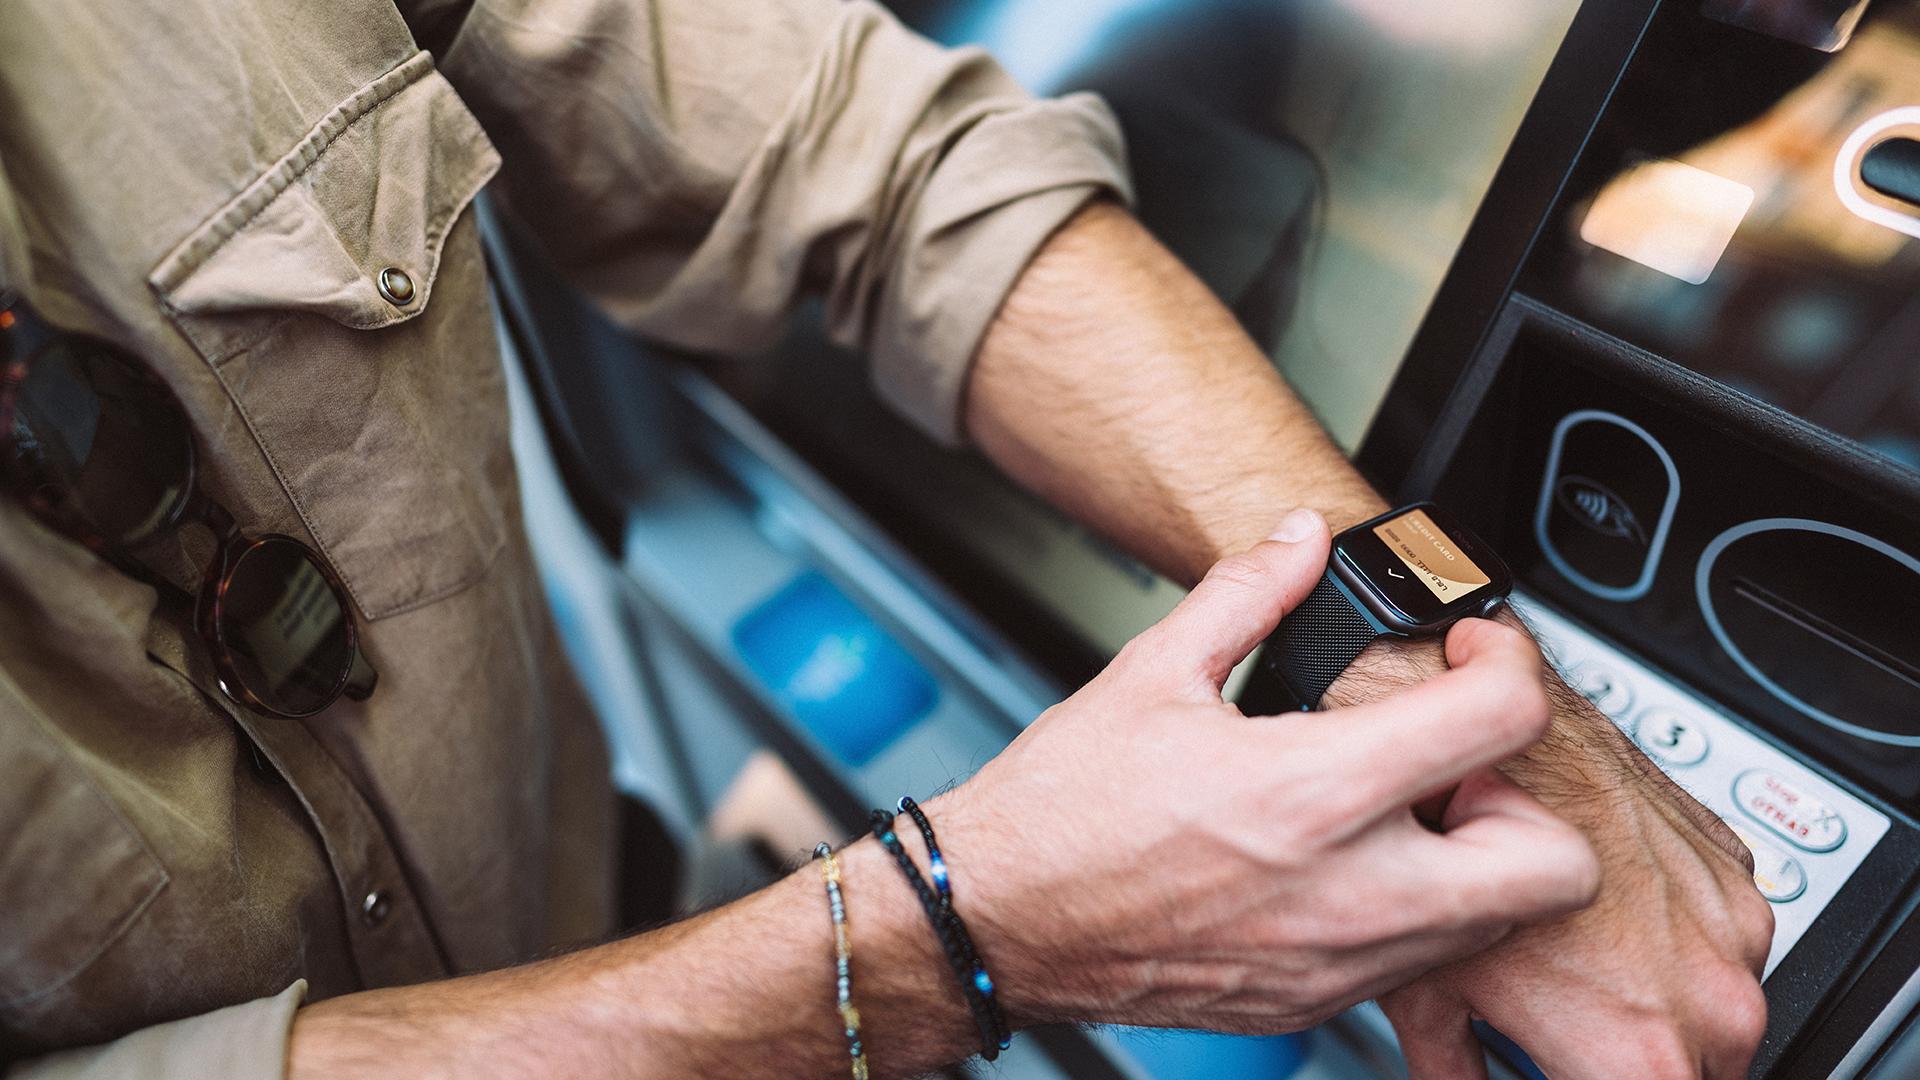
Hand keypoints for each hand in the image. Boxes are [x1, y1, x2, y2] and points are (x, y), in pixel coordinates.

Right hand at [925, 510, 1599, 1033]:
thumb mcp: (1152, 673)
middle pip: (1552, 868)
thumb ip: (1248, 595)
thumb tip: (1300, 540)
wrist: (994, 921)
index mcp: (1312, 791)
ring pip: (1496, 930)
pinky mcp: (1313, 1005)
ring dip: (1477, 862)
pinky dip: (1415, 914)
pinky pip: (1418, 967)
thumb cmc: (1059, 811)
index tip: (1474, 651)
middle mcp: (1345, 890)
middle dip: (1527, 801)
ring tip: (1397, 812)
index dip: (1509, 662)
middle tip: (1459, 761)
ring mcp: (1336, 963)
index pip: (1500, 722)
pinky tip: (1343, 866)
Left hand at [1366, 656, 1775, 1077]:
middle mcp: (1712, 998)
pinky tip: (1608, 905)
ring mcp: (1734, 929)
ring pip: (1714, 1004)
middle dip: (1631, 1053)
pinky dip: (1678, 930)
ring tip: (1583, 962)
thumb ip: (1450, 1065)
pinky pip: (1723, 928)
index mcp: (1641, 1048)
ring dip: (1663, 996)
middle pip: (1692, 1068)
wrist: (1498, 725)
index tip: (1558, 1064)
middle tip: (1565, 1025)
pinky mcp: (1736, 870)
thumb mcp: (1427, 988)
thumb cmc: (1458, 845)